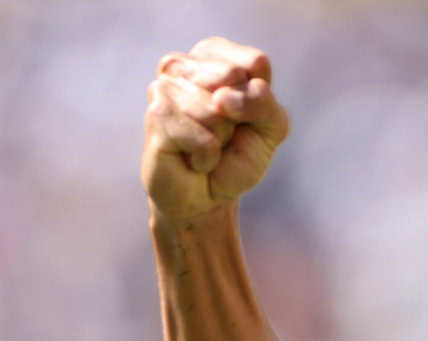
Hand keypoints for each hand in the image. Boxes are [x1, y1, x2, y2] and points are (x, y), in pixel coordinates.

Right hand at [141, 38, 290, 224]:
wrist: (206, 198)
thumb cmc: (236, 158)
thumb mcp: (270, 128)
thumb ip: (263, 102)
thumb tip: (221, 98)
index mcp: (216, 56)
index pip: (254, 63)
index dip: (259, 99)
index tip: (245, 117)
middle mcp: (185, 65)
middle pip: (232, 77)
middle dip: (239, 117)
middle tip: (224, 134)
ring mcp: (165, 87)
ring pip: (215, 110)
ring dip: (220, 139)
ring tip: (206, 147)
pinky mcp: (156, 116)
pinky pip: (202, 138)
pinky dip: (207, 157)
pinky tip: (193, 159)